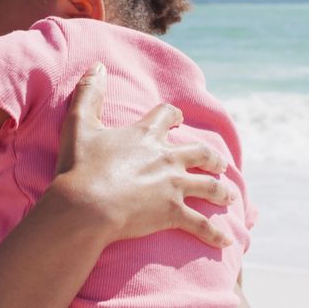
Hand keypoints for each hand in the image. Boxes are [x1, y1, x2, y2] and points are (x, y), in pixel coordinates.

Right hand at [50, 62, 235, 247]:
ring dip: (221, 190)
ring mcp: (173, 186)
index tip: (177, 119)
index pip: (167, 116)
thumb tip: (97, 66)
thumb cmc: (80, 166)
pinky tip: (224, 242)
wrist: (86, 206)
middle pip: (199, 152)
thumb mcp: (79, 124)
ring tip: (229, 194)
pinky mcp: (173, 213)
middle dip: (210, 157)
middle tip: (217, 161)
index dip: (173, 116)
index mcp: (146, 135)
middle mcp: (166, 158)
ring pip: (208, 186)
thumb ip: (89, 93)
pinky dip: (213, 234)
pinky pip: (200, 224)